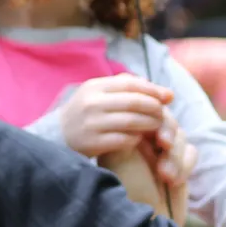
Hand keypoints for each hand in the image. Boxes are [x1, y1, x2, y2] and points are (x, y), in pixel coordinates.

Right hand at [58, 74, 174, 156]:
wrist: (57, 136)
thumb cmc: (85, 113)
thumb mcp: (97, 94)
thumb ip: (122, 87)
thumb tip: (154, 86)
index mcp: (94, 87)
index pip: (130, 84)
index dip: (153, 89)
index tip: (168, 96)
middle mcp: (92, 103)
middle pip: (133, 102)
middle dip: (154, 107)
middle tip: (164, 113)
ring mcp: (91, 124)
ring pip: (130, 121)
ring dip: (149, 123)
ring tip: (157, 125)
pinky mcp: (92, 143)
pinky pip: (123, 139)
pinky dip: (136, 138)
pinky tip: (140, 138)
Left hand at [100, 113, 194, 226]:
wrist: (146, 224)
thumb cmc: (128, 191)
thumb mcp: (119, 156)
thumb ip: (128, 127)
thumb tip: (138, 104)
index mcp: (124, 137)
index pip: (145, 111)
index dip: (154, 113)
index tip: (153, 121)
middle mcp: (142, 143)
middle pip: (166, 120)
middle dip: (168, 131)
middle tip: (162, 143)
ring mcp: (161, 155)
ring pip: (180, 136)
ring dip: (174, 155)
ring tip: (165, 175)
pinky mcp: (178, 167)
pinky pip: (191, 152)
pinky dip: (183, 166)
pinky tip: (172, 182)